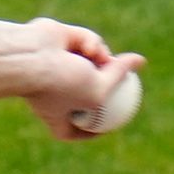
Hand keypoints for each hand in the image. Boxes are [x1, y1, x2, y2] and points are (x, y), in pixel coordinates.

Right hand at [21, 18, 145, 140]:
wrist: (32, 56)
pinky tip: (87, 45)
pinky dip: (89, 42)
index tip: (107, 127)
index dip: (91, 132)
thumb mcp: (100, 89)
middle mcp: (53, 91)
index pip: (73, 131)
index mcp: (55, 114)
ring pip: (91, 61)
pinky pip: (83, 41)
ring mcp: (54, 65)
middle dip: (105, 84)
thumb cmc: (62, 82)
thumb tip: (141, 61)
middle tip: (125, 79)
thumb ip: (120, 75)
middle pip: (86, 93)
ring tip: (100, 56)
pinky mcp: (56, 40)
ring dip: (101, 57)